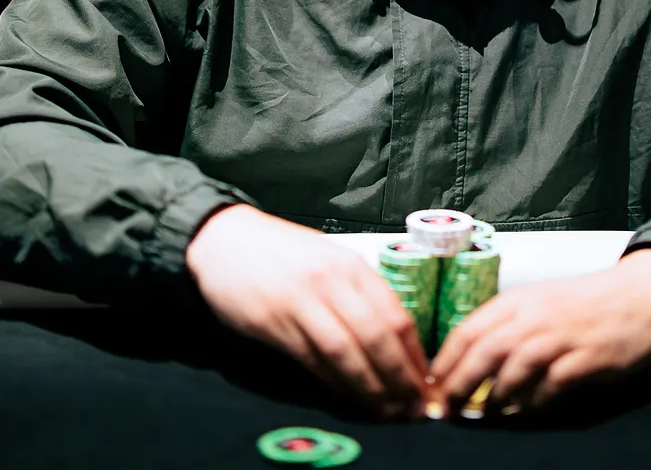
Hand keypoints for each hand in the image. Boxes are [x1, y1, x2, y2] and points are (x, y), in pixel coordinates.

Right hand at [185, 204, 428, 416]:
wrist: (223, 240)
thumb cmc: (281, 253)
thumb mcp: (328, 260)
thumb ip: (357, 293)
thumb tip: (392, 340)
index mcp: (351, 265)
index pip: (396, 316)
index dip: (414, 356)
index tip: (426, 382)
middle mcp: (331, 281)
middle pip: (376, 337)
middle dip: (399, 378)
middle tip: (413, 406)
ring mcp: (302, 301)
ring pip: (345, 352)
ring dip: (368, 387)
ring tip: (386, 410)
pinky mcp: (273, 322)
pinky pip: (311, 358)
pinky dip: (333, 382)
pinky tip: (347, 396)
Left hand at [429, 249, 650, 415]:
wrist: (642, 294)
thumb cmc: (585, 301)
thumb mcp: (540, 300)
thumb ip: (509, 323)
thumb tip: (471, 358)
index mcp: (519, 300)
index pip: (469, 329)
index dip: (445, 360)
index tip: (432, 383)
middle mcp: (536, 316)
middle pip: (484, 351)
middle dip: (460, 383)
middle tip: (448, 407)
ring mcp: (562, 337)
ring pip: (515, 369)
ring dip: (496, 397)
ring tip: (488, 413)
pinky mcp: (587, 358)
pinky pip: (551, 387)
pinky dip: (534, 403)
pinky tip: (526, 411)